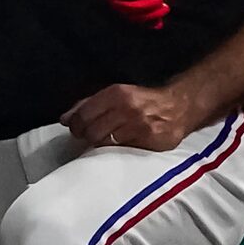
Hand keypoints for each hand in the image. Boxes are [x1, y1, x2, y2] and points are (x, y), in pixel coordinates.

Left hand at [62, 80, 203, 151]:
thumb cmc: (142, 101)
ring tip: (106, 141)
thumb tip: (64, 119)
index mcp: (116, 93)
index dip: (75, 125)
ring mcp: (138, 126)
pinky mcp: (149, 141)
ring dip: (100, 145)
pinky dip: (116, 151)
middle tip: (89, 137)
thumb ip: (89, 105)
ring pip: (105, 143)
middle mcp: (127, 108)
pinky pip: (122, 151)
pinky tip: (120, 146)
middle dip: (86, 136)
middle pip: (92, 131)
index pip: (83, 114)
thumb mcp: (116, 95)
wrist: (178, 107)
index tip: (75, 129)